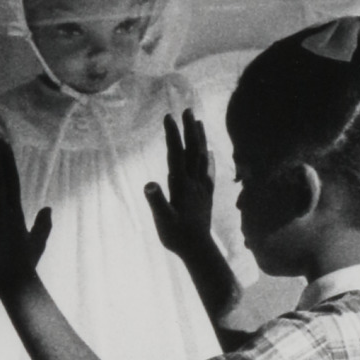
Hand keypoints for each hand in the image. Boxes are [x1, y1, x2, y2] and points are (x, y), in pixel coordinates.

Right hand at [145, 109, 213, 255]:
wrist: (198, 249)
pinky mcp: (206, 195)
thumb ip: (157, 201)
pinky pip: (209, 172)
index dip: (173, 134)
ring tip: (199, 122)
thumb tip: (149, 184)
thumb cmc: (176, 236)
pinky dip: (209, 159)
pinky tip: (209, 153)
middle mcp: (194, 182)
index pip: (176, 153)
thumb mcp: (163, 219)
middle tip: (187, 110)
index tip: (168, 116)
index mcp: (182, 184)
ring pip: (203, 157)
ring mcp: (202, 188)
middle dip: (190, 129)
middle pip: (193, 150)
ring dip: (201, 139)